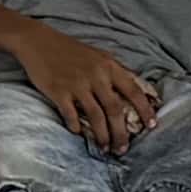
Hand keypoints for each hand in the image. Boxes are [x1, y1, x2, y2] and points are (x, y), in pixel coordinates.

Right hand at [24, 30, 158, 150]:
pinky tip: (78, 133)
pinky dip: (75, 127)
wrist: (39, 42)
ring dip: (102, 136)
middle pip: (115, 110)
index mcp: (109, 66)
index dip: (144, 110)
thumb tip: (135, 89)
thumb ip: (114, 72)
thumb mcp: (98, 55)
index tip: (151, 126)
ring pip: (96, 116)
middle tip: (123, 149)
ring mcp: (77, 84)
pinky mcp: (59, 91)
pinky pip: (70, 115)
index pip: (133, 90)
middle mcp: (96, 75)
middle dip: (121, 133)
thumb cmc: (70, 50)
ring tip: (105, 148)